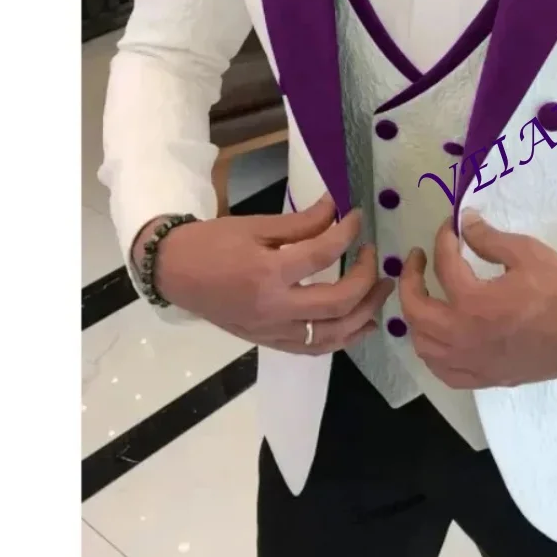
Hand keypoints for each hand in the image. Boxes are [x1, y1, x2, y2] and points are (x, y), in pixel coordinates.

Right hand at [136, 196, 393, 354]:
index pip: (323, 253)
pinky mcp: (270, 342)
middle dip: (368, 278)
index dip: (348, 232)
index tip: (359, 217)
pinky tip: (361, 324)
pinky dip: (343, 338)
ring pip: (334, 334)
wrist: (174, 273)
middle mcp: (274, 308)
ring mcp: (273, 331)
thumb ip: (302, 221)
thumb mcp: (256, 224)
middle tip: (376, 257)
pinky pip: (315, 348)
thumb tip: (338, 208)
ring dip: (366, 313)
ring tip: (382, 291)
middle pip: (339, 302)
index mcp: (268, 273)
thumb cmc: (212, 243)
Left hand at [398, 212, 556, 388]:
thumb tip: (464, 223)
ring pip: (422, 344)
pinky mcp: (483, 377)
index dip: (444, 239)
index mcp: (473, 303)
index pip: (444, 264)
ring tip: (425, 296)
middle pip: (415, 309)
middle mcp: (463, 336)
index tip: (451, 226)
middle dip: (410, 278)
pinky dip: (432, 352)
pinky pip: (442, 370)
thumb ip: (488, 238)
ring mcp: (471, 362)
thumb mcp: (527, 252)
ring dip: (416, 317)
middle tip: (417, 259)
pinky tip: (438, 336)